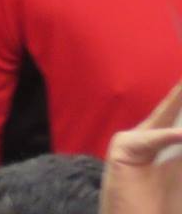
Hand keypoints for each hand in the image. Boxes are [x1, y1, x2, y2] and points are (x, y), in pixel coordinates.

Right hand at [100, 76, 181, 213]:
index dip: (181, 101)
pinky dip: (167, 137)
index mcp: (163, 144)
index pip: (177, 118)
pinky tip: (181, 135)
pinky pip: (149, 140)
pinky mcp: (121, 150)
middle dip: (180, 94)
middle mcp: (146, 138)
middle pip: (169, 112)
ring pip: (162, 123)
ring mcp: (131, 141)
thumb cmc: (161, 206)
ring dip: (179, 107)